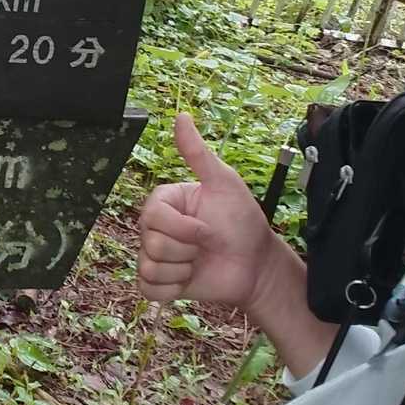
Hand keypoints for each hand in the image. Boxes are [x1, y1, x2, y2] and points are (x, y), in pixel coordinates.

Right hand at [137, 112, 286, 309]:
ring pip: (149, 267)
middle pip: (150, 243)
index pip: (152, 216)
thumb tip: (181, 116)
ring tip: (199, 262)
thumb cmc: (243, 221)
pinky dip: (171, 289)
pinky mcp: (160, 282)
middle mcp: (155, 227)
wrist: (256, 265)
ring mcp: (156, 255)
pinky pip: (148, 288)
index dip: (182, 228)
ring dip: (181, 270)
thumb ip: (198, 153)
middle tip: (205, 246)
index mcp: (164, 202)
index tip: (206, 228)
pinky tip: (190, 280)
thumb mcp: (223, 183)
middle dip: (185, 250)